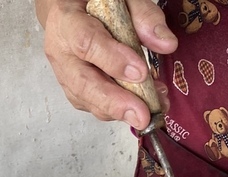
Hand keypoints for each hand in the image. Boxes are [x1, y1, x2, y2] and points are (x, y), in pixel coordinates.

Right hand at [35, 0, 177, 129]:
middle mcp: (60, 51)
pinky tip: (138, 106)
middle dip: (114, 102)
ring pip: (87, 100)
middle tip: (141, 114)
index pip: (86, 43)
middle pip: (83, 83)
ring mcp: (64, 73)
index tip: (141, 72)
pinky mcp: (73, 89)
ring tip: (149, 112)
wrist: (73, 11)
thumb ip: (143, 16)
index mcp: (67, 20)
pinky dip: (116, 111)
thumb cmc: (96, 3)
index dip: (113, 60)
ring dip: (119, 111)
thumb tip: (167, 44)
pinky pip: (92, 106)